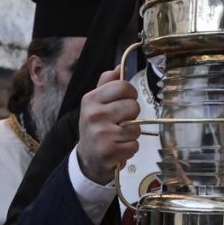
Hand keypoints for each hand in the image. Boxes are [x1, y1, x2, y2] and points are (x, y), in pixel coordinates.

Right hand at [76, 67, 140, 184]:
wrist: (87, 157)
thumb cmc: (96, 126)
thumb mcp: (96, 102)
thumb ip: (108, 83)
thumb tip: (119, 67)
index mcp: (91, 99)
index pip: (124, 86)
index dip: (130, 94)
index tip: (125, 101)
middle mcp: (94, 115)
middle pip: (133, 106)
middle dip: (132, 116)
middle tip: (120, 122)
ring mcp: (101, 134)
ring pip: (136, 128)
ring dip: (131, 134)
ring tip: (118, 136)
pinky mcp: (109, 152)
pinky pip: (134, 145)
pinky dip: (130, 149)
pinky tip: (118, 148)